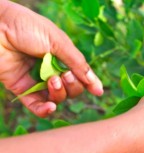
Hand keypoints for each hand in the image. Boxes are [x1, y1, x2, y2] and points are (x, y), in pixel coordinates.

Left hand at [0, 1, 102, 116]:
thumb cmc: (27, 27)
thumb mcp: (58, 42)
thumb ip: (78, 64)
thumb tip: (97, 87)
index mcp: (62, 56)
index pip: (80, 75)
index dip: (89, 84)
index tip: (98, 91)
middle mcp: (51, 69)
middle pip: (71, 89)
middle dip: (73, 86)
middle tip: (65, 75)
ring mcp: (37, 80)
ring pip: (57, 98)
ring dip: (59, 93)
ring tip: (52, 80)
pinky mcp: (22, 88)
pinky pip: (36, 105)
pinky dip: (44, 110)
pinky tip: (50, 106)